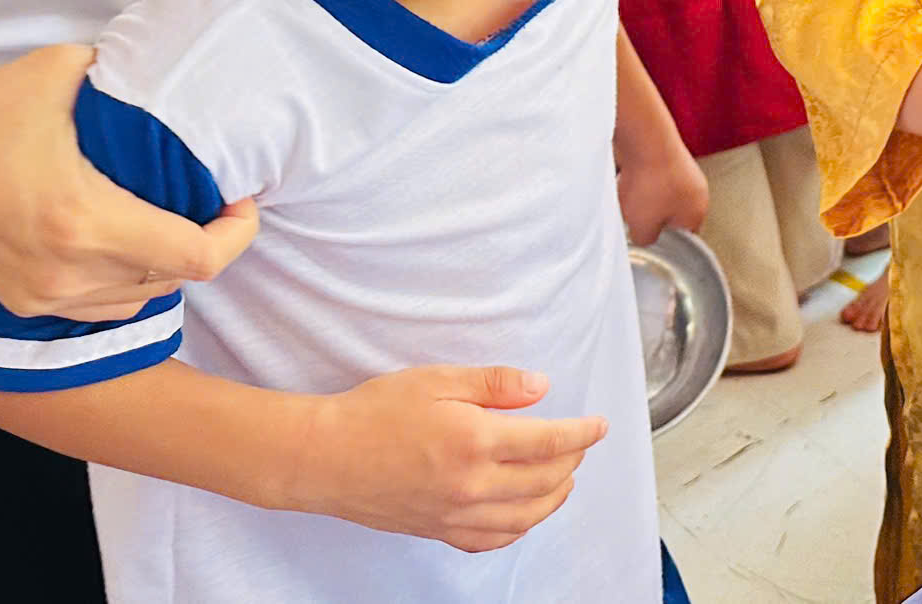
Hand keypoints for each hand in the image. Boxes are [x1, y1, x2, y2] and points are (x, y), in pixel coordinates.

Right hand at [0, 46, 257, 320]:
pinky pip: (107, 307)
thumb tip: (172, 67)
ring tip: (177, 218)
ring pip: (145, 297)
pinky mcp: (25, 304)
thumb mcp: (55, 73)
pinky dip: (133, 281)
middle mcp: (69, 272)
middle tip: (213, 199)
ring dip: (172, 263)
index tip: (239, 197)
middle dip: (209, 238)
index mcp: (86, 222)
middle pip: (179, 277)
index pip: (198, 257)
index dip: (237, 231)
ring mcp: (45, 296)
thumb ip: (122, 71)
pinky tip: (134, 244)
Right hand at [289, 366, 606, 552]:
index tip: (599, 425)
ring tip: (564, 478)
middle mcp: (472, 485)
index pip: (551, 442)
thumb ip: (495, 384)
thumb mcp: (437, 380)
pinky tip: (524, 512)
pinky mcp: (438, 531)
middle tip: (579, 444)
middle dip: (573, 461)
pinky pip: (492, 540)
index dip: (583, 433)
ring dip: (555, 497)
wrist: (323, 457)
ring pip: (527, 517)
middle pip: (547, 480)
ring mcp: (455, 514)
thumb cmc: (372, 414)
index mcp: (476, 442)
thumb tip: (541, 387)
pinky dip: (519, 528)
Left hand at [614, 134, 707, 245]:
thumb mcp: (641, 228)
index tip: (645, 236)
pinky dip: (638, 178)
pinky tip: (626, 176)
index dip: (662, 240)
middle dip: (649, 216)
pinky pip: (652, 174)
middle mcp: (697, 190)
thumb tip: (644, 237)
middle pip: (671, 214)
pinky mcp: (669, 154)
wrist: (645, 140)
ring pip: (660, 193)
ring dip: (641, 196)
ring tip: (627, 192)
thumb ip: (646, 240)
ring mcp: (685, 170)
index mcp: (698, 213)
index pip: (684, 237)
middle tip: (632, 214)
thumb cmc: (650, 185)